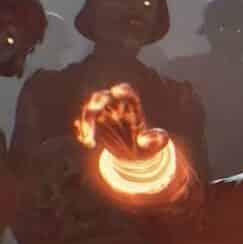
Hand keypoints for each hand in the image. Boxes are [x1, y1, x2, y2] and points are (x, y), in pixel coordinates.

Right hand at [75, 83, 181, 197]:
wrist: (136, 153)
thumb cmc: (150, 145)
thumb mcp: (158, 143)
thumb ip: (158, 139)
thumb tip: (147, 138)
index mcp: (133, 106)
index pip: (127, 92)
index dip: (122, 90)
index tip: (115, 92)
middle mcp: (116, 106)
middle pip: (102, 97)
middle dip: (96, 103)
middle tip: (93, 113)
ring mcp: (103, 114)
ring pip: (89, 111)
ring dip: (86, 124)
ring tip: (89, 141)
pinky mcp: (95, 124)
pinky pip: (84, 124)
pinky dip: (83, 132)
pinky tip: (89, 143)